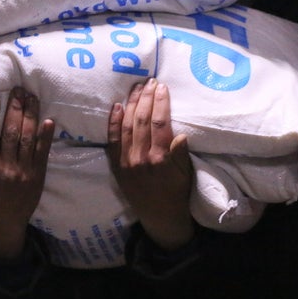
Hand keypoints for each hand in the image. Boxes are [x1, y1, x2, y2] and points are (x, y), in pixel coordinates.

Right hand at [0, 87, 53, 259]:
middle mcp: (5, 167)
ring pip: (28, 138)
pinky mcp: (38, 176)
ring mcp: (23, 171)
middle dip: (15, 108)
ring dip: (31, 115)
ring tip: (32, 97)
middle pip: (12, 132)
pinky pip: (43, 153)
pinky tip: (49, 120)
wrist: (3, 225)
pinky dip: (46, 136)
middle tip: (18, 89)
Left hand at [106, 79, 194, 250]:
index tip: (162, 86)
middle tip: (150, 81)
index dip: (160, 102)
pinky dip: (113, 122)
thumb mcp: (185, 174)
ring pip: (126, 126)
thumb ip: (181, 154)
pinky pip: (112, 140)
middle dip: (146, 97)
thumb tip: (179, 134)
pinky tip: (116, 106)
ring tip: (136, 87)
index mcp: (161, 158)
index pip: (159, 123)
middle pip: (141, 120)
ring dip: (130, 104)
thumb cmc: (177, 193)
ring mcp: (126, 161)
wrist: (160, 218)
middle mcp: (141, 158)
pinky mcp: (116, 166)